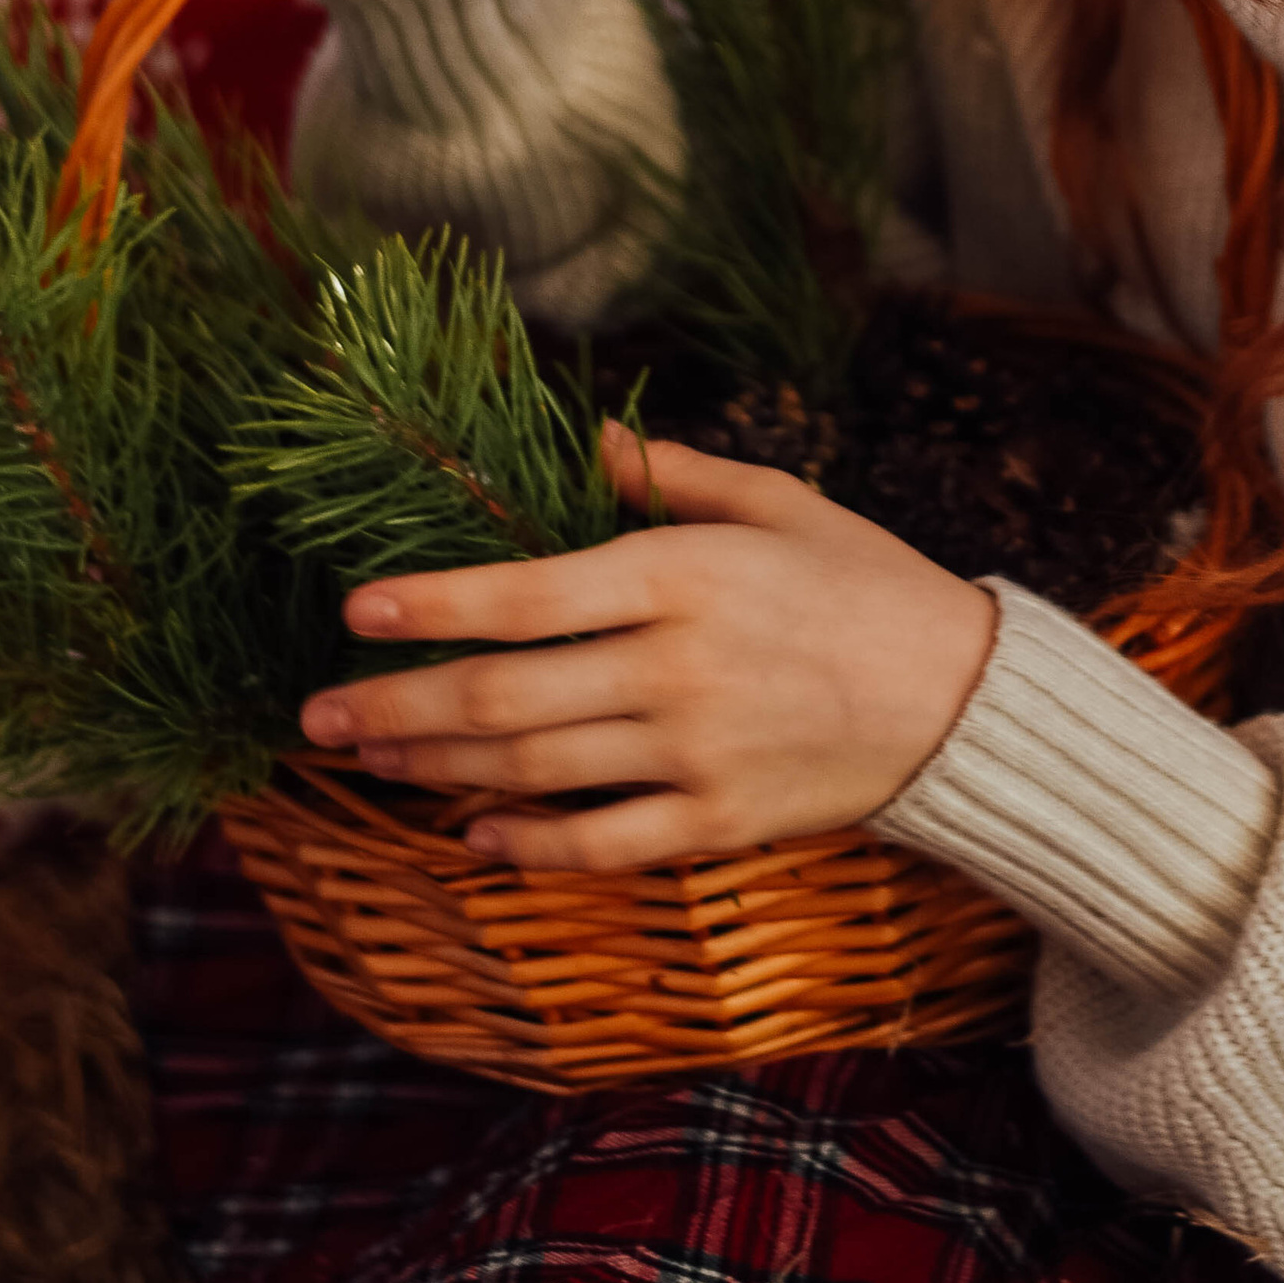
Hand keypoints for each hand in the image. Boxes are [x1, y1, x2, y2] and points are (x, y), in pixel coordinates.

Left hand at [297, 425, 997, 865]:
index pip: (526, 592)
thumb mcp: (779, 503)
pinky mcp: (716, 822)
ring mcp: (692, 753)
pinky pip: (596, 842)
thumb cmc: (868, 583)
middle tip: (319, 716)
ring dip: (437, 766)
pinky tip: (471, 833)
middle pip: (504, 694)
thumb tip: (594, 438)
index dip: (431, 603)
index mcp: (684, 575)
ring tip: (371, 759)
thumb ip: (675, 475)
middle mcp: (676, 667)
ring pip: (530, 769)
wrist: (964, 699)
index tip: (354, 609)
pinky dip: (524, 844)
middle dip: (398, 703)